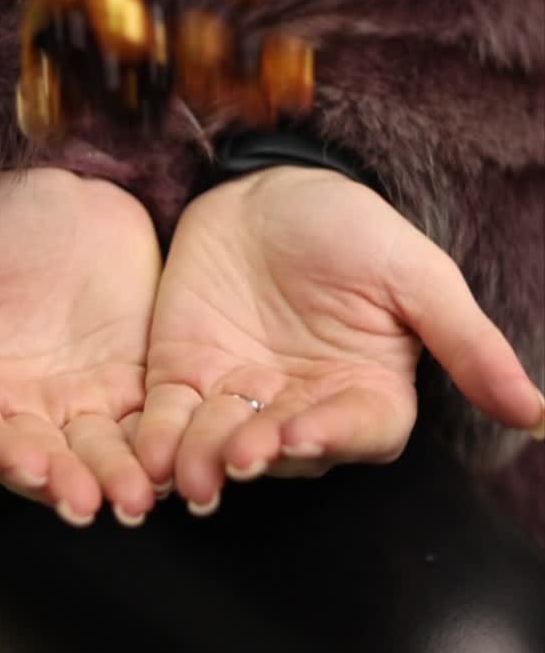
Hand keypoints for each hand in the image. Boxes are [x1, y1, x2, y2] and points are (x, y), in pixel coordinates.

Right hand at [0, 169, 161, 524]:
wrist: (55, 183)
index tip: (25, 463)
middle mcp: (16, 410)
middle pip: (40, 459)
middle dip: (66, 481)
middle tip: (92, 501)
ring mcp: (76, 399)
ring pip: (98, 451)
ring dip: (118, 474)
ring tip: (139, 492)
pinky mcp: (132, 380)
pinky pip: (148, 418)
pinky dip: (160, 438)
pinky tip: (177, 452)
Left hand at [135, 167, 542, 510]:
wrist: (263, 185)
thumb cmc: (349, 226)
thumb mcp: (414, 273)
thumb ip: (467, 342)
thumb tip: (538, 415)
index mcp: (367, 391)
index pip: (358, 432)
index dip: (331, 435)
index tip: (301, 432)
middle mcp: (304, 407)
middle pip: (284, 450)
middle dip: (258, 453)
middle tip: (236, 455)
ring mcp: (241, 397)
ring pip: (223, 445)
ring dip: (204, 460)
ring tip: (186, 467)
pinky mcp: (184, 380)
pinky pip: (169, 422)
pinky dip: (157, 440)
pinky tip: (146, 453)